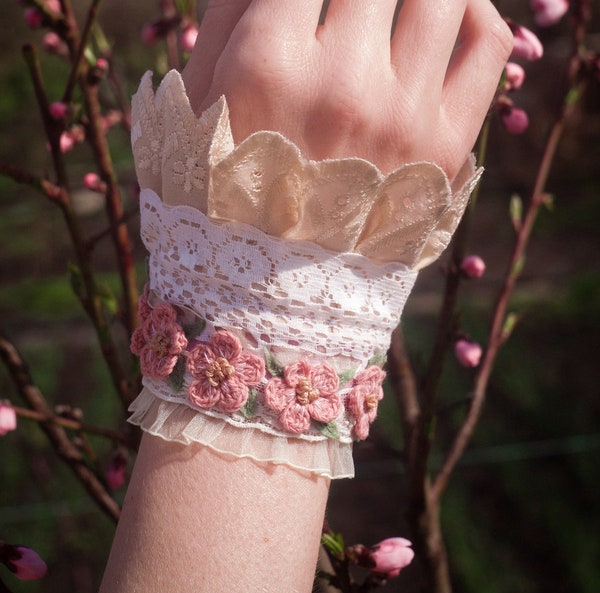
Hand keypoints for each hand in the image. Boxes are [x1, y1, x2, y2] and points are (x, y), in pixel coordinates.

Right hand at [182, 0, 511, 178]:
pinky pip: (486, 42)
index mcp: (267, 70)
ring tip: (393, 2)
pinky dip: (475, 8)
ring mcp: (401, 118)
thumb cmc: (225, 191)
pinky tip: (448, 12)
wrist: (278, 281)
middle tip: (349, 7)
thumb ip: (228, 12)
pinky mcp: (445, 145)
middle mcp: (341, 87)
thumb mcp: (199, 105)